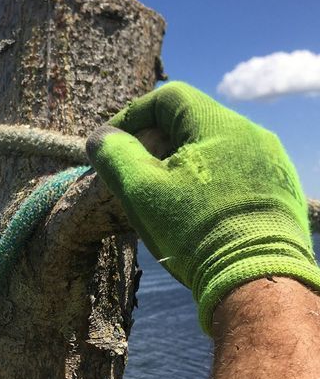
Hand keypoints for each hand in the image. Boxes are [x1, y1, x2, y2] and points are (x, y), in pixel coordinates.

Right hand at [86, 81, 319, 333]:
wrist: (255, 281)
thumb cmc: (195, 233)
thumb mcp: (142, 191)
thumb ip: (115, 155)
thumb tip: (100, 138)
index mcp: (222, 126)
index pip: (169, 98)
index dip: (132, 115)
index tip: (112, 144)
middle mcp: (253, 136)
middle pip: (191, 123)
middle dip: (154, 143)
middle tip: (132, 175)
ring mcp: (270, 164)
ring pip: (212, 149)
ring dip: (179, 164)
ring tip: (159, 197)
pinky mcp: (278, 192)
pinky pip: (233, 172)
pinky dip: (205, 182)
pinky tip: (192, 212)